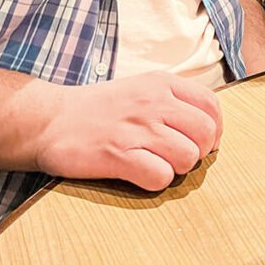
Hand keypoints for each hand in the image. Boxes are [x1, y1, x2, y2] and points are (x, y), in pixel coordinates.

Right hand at [31, 71, 222, 190]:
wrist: (50, 120)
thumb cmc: (99, 109)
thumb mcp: (141, 89)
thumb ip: (173, 100)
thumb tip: (208, 127)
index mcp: (162, 83)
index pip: (211, 105)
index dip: (214, 130)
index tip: (202, 142)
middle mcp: (153, 102)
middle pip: (206, 133)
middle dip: (199, 152)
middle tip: (179, 158)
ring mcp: (137, 128)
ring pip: (188, 157)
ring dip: (177, 168)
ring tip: (157, 164)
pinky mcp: (119, 155)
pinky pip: (161, 177)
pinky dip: (155, 181)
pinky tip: (139, 174)